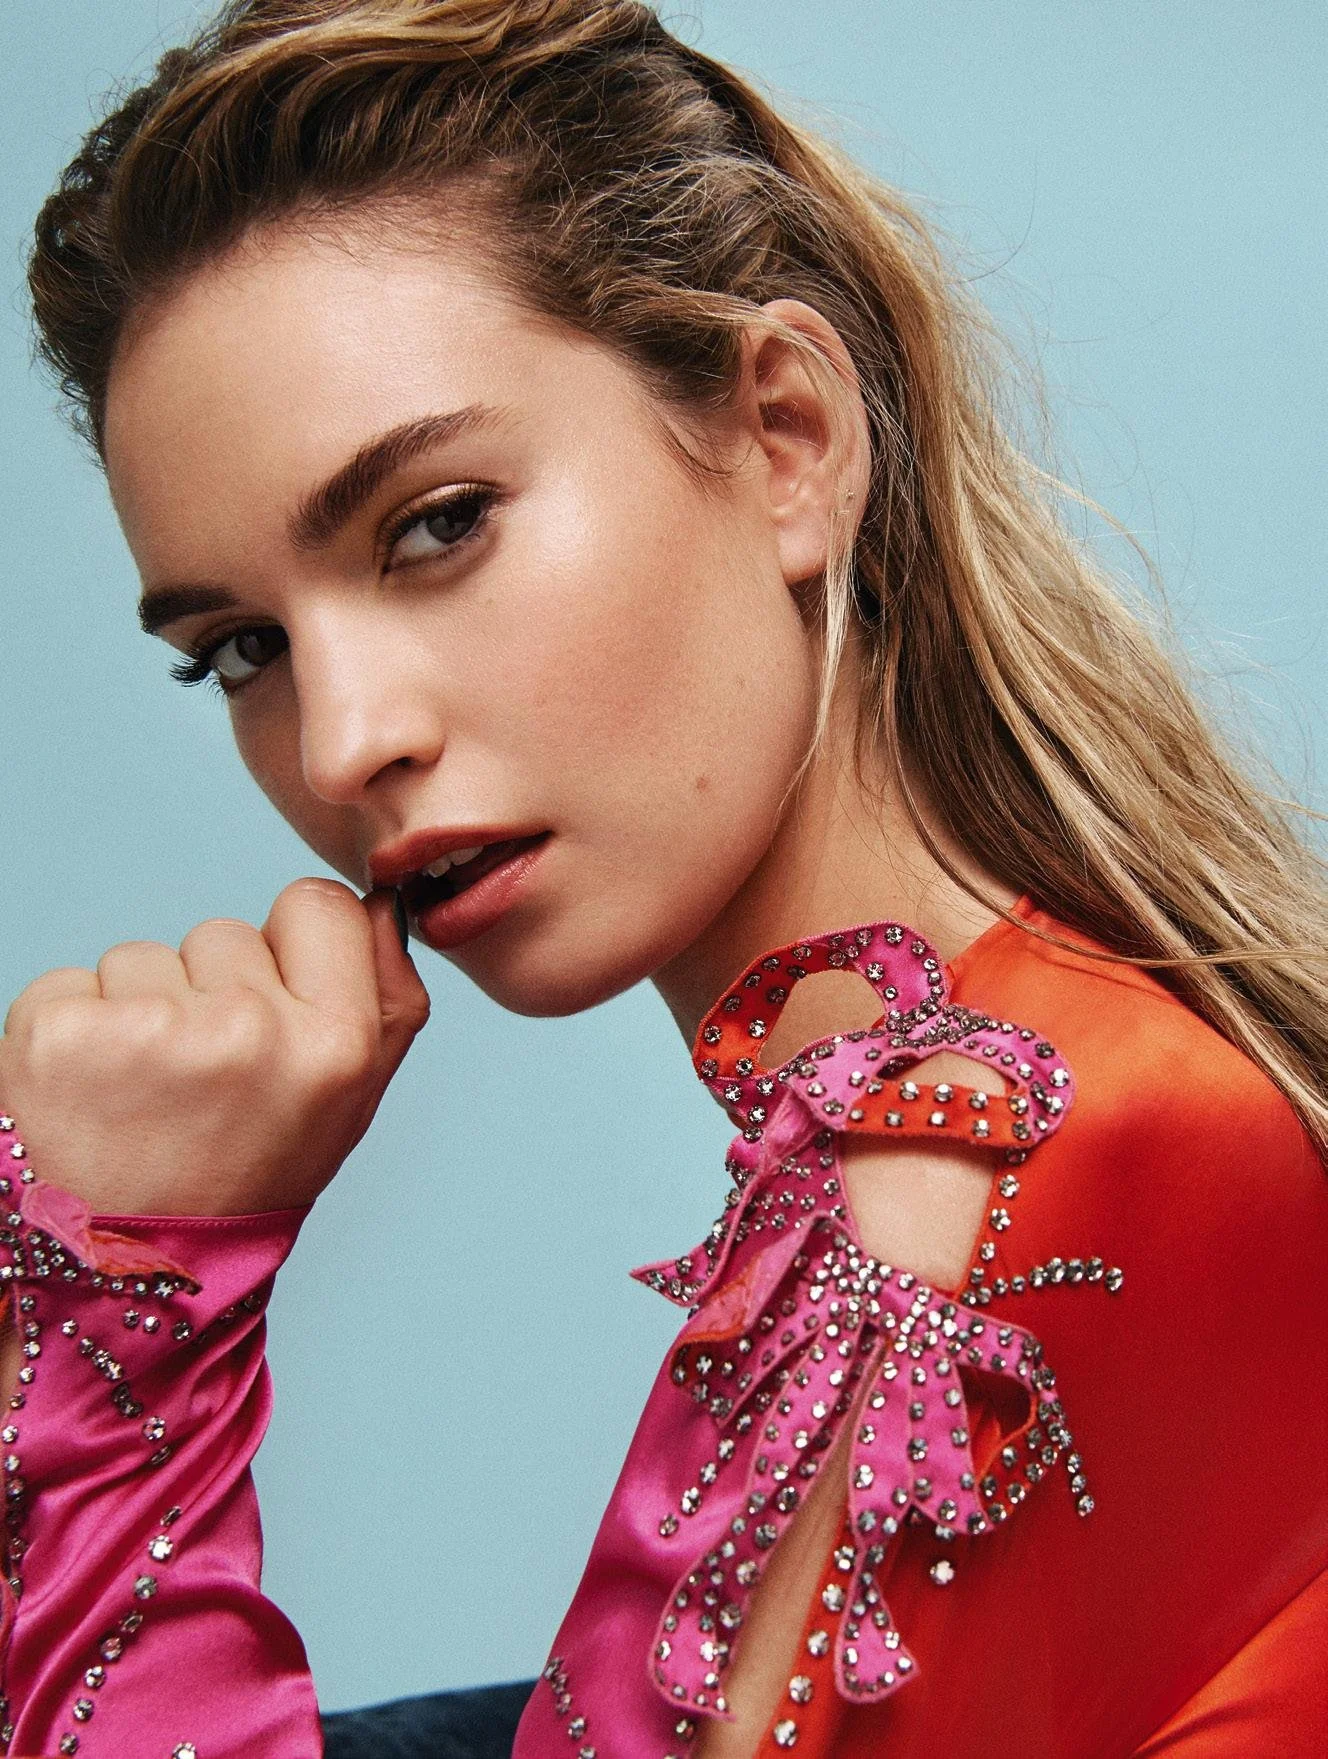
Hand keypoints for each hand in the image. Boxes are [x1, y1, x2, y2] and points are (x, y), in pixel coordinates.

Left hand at [0, 880, 429, 1215]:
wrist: (130, 1276)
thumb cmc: (248, 1176)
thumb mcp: (352, 1104)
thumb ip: (388, 997)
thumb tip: (385, 903)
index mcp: (334, 1045)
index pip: (319, 903)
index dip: (293, 949)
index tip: (271, 1010)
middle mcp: (248, 1029)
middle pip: (225, 933)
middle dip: (211, 991)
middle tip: (201, 1083)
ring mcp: (148, 1029)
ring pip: (146, 956)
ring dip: (141, 1011)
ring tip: (144, 1095)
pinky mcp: (58, 1033)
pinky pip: (73, 983)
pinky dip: (74, 1030)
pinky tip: (90, 1095)